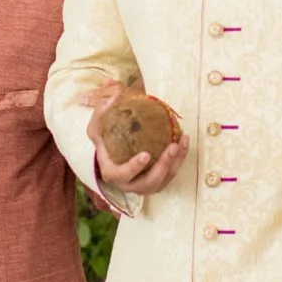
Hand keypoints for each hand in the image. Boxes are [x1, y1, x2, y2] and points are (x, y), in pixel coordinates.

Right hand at [83, 81, 186, 195]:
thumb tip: (114, 96)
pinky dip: (180, 158)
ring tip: (180, 142)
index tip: (146, 154)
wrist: (114, 153)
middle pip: (148, 182)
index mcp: (112, 174)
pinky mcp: (158, 181)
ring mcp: (145, 185)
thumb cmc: (105, 140)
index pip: (121, 174)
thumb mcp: (97, 127)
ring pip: (163, 180)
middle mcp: (129, 184)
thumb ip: (101, 113)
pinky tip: (184, 141)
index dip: (133, 168)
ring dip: (175, 162)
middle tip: (172, 147)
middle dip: (163, 166)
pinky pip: (171, 173)